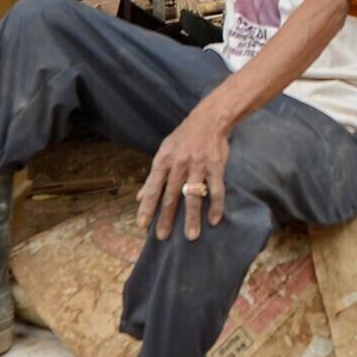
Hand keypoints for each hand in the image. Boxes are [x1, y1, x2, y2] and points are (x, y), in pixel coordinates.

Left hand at [137, 108, 232, 241]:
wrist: (208, 119)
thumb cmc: (183, 138)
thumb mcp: (164, 152)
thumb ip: (154, 177)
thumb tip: (140, 197)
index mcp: (164, 161)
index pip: (152, 189)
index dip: (147, 208)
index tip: (142, 226)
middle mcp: (179, 165)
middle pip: (171, 196)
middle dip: (166, 218)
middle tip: (163, 237)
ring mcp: (198, 166)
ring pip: (193, 196)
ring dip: (192, 217)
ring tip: (191, 236)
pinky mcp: (216, 166)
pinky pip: (216, 189)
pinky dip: (215, 205)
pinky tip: (214, 220)